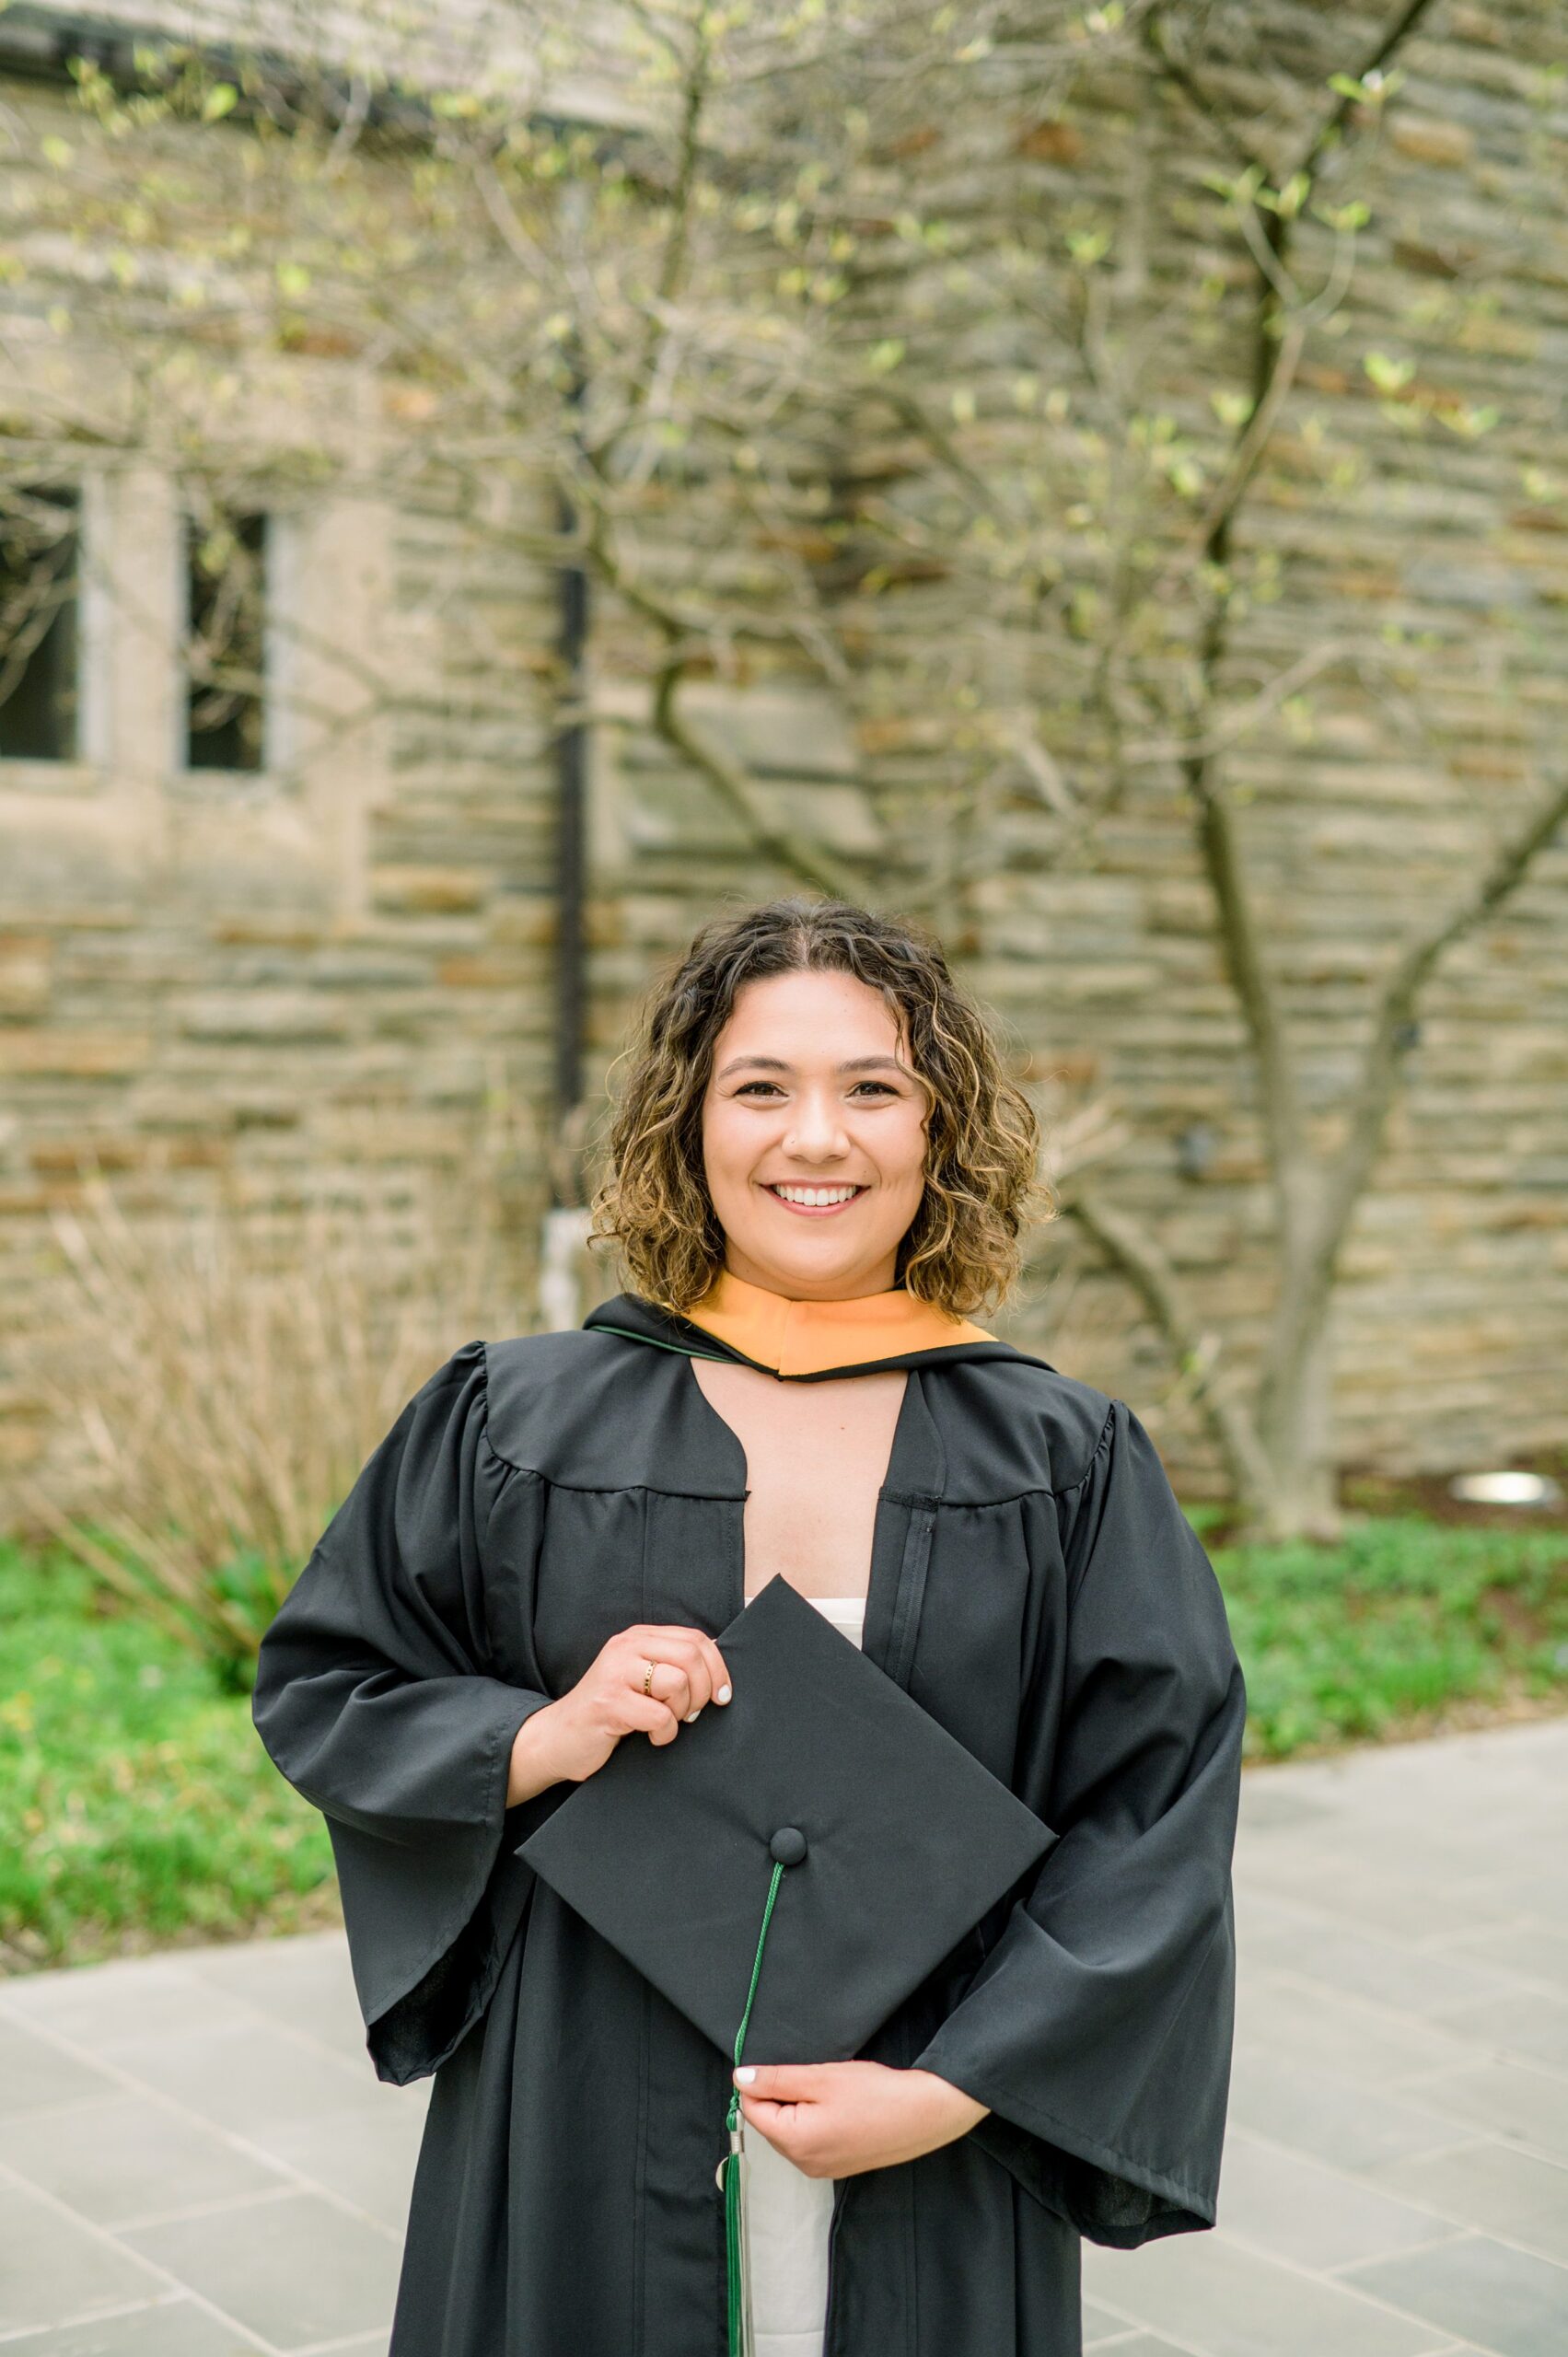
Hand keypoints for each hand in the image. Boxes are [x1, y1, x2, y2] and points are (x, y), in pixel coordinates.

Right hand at [507, 1622, 731, 1801]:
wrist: (559, 1739)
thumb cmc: (609, 1713)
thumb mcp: (641, 1679)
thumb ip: (670, 1665)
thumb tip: (717, 1666)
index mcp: (637, 1637)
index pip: (695, 1639)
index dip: (718, 1668)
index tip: (722, 1695)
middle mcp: (625, 1647)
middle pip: (691, 1656)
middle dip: (701, 1691)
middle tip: (689, 1714)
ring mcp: (614, 1672)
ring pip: (677, 1682)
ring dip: (680, 1712)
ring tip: (664, 1723)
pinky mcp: (608, 1702)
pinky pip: (660, 1715)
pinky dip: (664, 1733)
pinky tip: (650, 1737)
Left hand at [733, 2060, 988, 2178]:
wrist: (924, 2114)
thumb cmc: (874, 2093)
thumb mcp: (820, 2078)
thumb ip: (777, 2079)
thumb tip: (740, 2078)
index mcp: (794, 2143)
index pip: (753, 2111)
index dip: (761, 2083)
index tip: (786, 2067)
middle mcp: (804, 2164)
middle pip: (771, 2123)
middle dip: (782, 2096)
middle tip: (814, 2077)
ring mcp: (823, 2169)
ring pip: (791, 2131)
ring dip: (800, 2108)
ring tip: (829, 2090)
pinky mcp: (840, 2165)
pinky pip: (811, 2141)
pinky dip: (816, 2120)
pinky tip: (840, 2105)